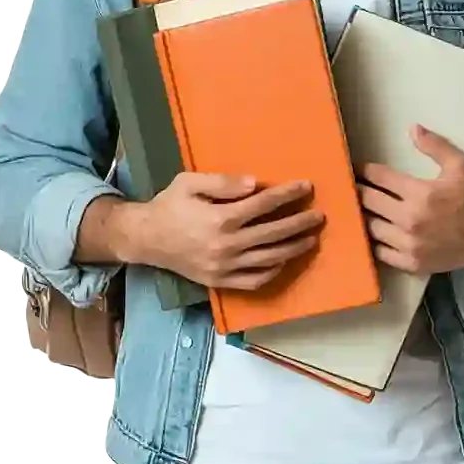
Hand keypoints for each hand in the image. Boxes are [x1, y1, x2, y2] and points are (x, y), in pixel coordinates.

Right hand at [127, 173, 324, 289]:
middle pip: (274, 233)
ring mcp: (224, 267)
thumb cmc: (170, 205)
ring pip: (269, 259)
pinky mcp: (219, 282)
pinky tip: (285, 260)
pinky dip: (273, 272)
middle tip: (319, 215)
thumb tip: (255, 184)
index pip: (264, 204)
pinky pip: (254, 281)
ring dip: (294, 248)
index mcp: (220, 218)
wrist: (144, 239)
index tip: (307, 186)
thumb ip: (223, 182)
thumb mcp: (190, 183)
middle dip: (300, 223)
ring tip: (311, 238)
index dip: (288, 194)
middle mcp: (226, 245)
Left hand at [358, 125, 463, 273]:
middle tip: (354, 187)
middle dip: (359, 191)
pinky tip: (375, 233)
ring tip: (363, 209)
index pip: (380, 177)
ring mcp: (409, 244)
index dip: (366, 170)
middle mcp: (410, 219)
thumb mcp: (459, 166)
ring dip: (365, 216)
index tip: (360, 169)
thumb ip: (435, 146)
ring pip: (371, 227)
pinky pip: (381, 252)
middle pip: (369, 201)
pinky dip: (375, 242)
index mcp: (420, 192)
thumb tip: (412, 128)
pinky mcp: (411, 263)